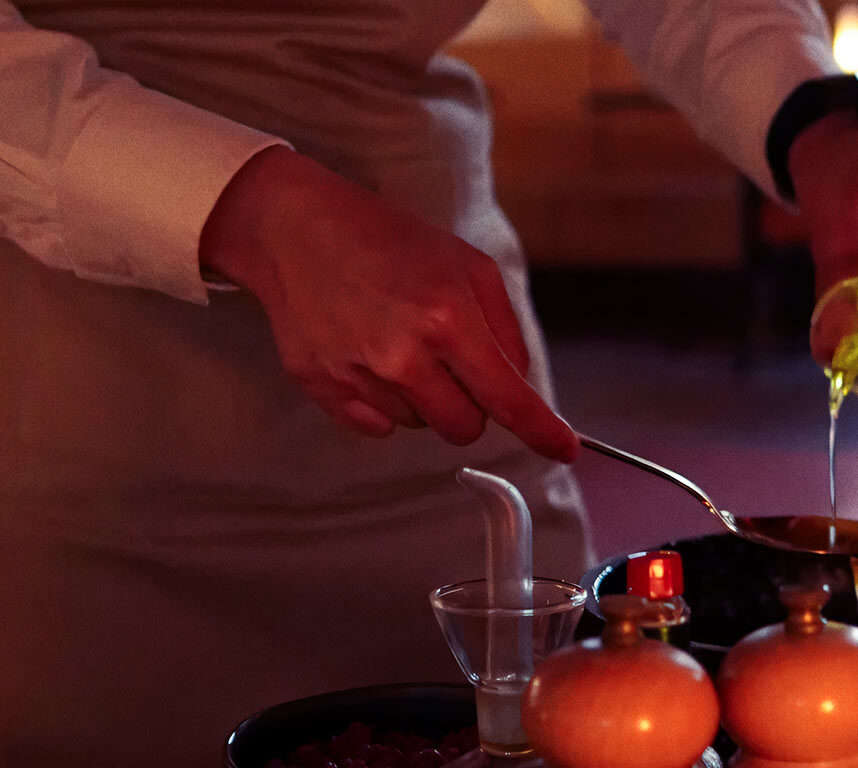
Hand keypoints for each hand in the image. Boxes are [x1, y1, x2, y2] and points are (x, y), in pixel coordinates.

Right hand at [200, 147, 577, 461]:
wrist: (295, 228)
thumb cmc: (389, 241)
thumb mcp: (467, 265)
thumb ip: (505, 330)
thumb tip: (519, 386)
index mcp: (447, 319)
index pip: (508, 399)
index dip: (541, 432)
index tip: (562, 449)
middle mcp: (403, 355)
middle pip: (464, 428)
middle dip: (469, 405)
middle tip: (448, 360)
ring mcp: (358, 374)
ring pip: (419, 426)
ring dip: (421, 397)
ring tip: (397, 343)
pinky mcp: (322, 386)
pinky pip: (376, 426)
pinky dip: (382, 402)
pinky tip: (367, 356)